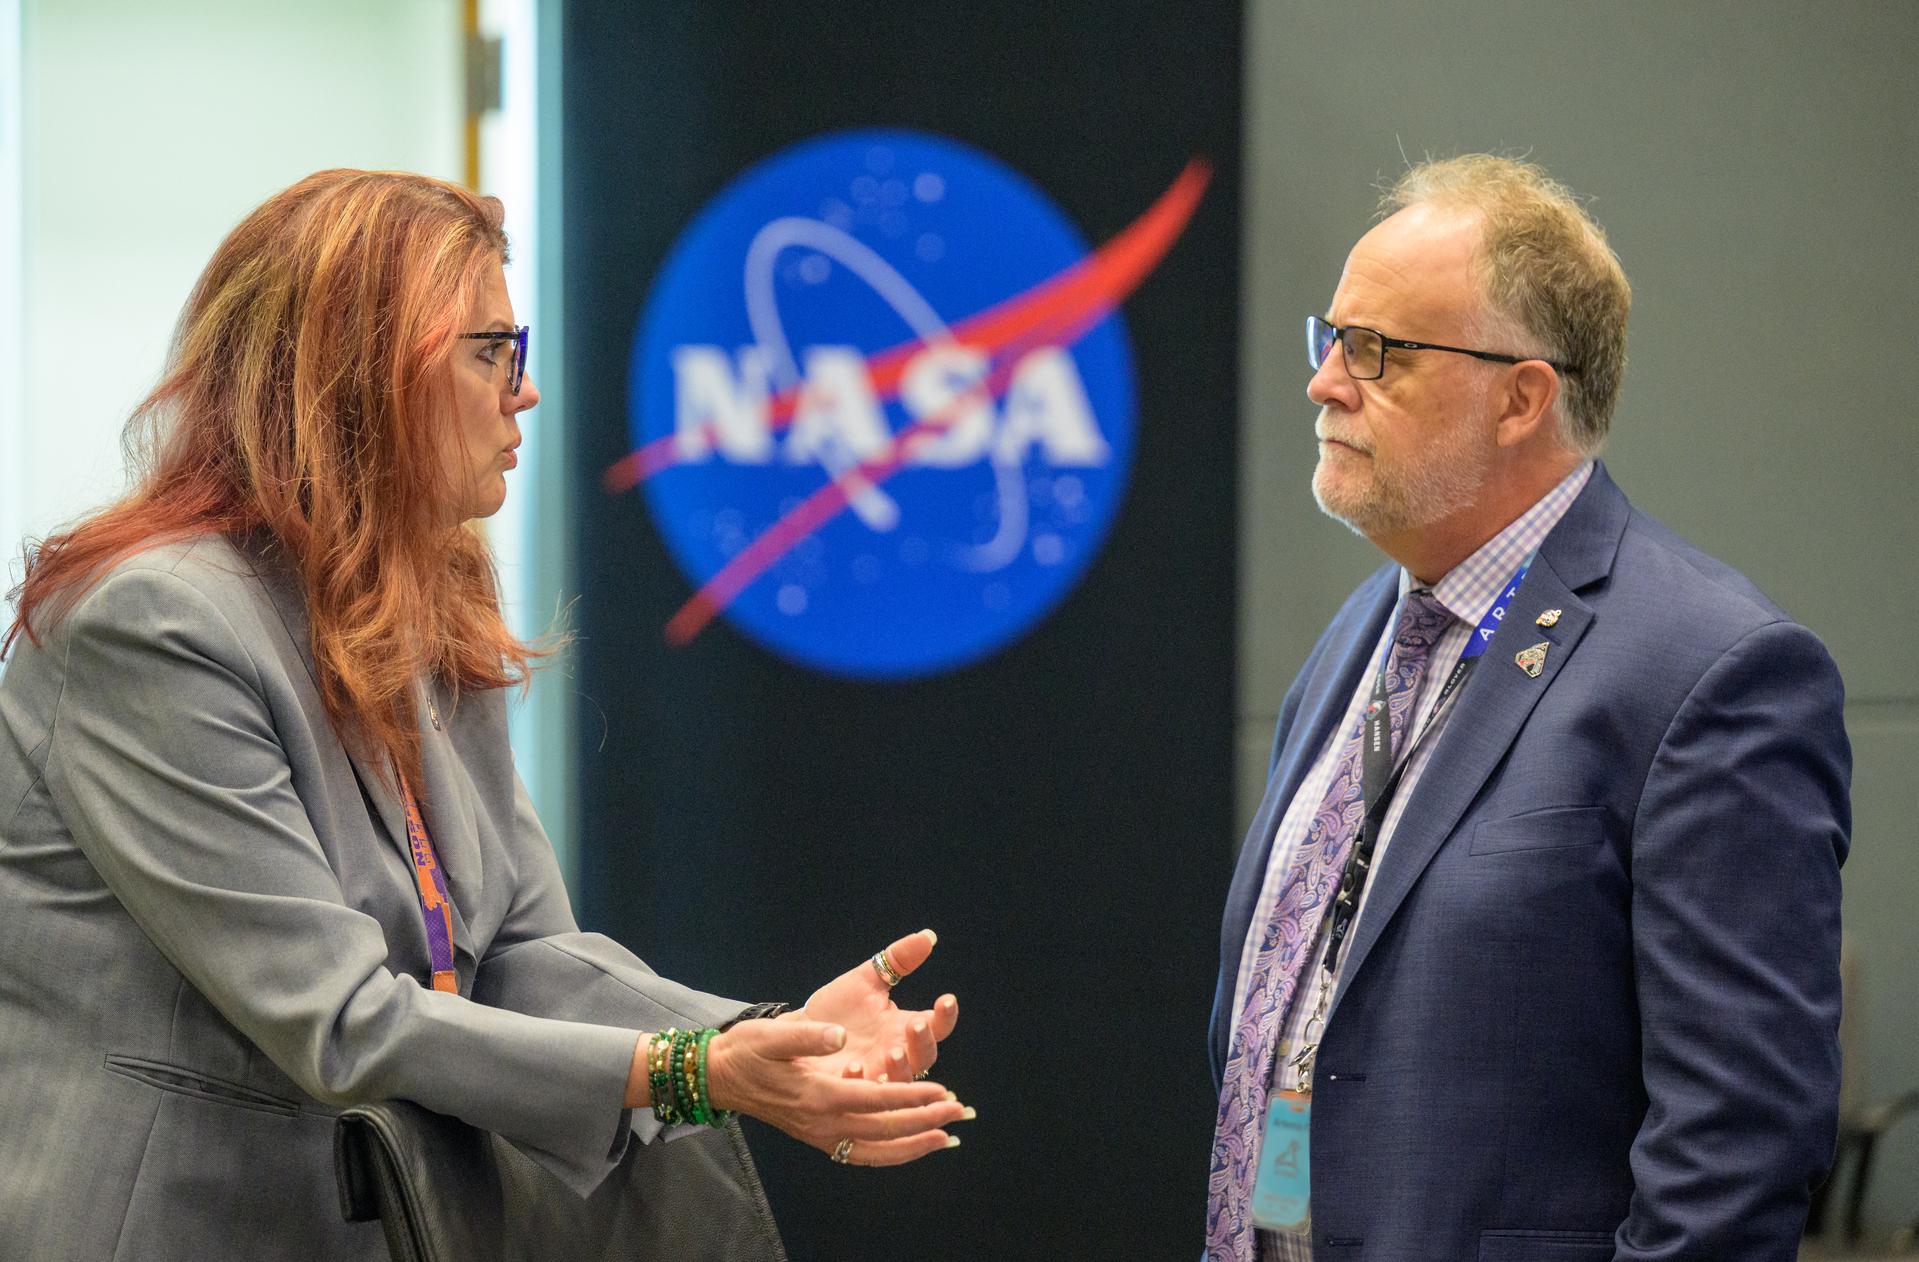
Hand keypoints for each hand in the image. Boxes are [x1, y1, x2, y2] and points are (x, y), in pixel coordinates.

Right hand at [705, 1018, 966, 1165]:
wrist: (722, 1076)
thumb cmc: (749, 1050)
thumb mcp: (772, 1033)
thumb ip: (808, 1033)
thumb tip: (839, 1034)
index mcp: (817, 1094)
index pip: (876, 1100)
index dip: (912, 1097)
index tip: (942, 1092)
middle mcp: (822, 1121)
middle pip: (884, 1130)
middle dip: (925, 1123)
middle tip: (960, 1113)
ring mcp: (820, 1135)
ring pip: (876, 1150)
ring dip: (914, 1146)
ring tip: (946, 1139)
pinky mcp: (819, 1138)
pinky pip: (861, 1155)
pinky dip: (890, 1155)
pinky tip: (911, 1148)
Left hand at [792, 929, 959, 1083]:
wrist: (799, 1030)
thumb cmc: (838, 1007)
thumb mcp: (866, 979)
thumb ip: (897, 960)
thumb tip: (927, 936)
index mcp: (903, 1028)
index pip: (936, 1025)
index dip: (945, 1015)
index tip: (946, 998)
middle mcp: (895, 1053)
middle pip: (925, 1056)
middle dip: (923, 1042)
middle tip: (916, 1024)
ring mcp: (875, 1074)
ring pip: (899, 1081)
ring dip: (900, 1068)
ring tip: (893, 1051)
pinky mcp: (850, 1090)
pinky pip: (861, 1093)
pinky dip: (859, 1082)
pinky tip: (852, 1067)